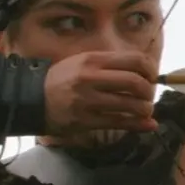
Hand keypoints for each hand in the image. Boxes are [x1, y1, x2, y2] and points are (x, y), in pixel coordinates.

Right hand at [43, 51, 158, 135]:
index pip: (134, 60)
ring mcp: (89, 100)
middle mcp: (92, 78)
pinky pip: (119, 122)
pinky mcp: (86, 120)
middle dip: (149, 91)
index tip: (152, 77)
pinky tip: (149, 124)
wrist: (32, 99)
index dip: (150, 70)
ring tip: (145, 109)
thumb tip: (143, 70)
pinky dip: (138, 124)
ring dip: (145, 108)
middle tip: (148, 96)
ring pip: (130, 104)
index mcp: (93, 60)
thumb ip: (110, 64)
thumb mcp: (83, 62)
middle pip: (135, 82)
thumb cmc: (62, 79)